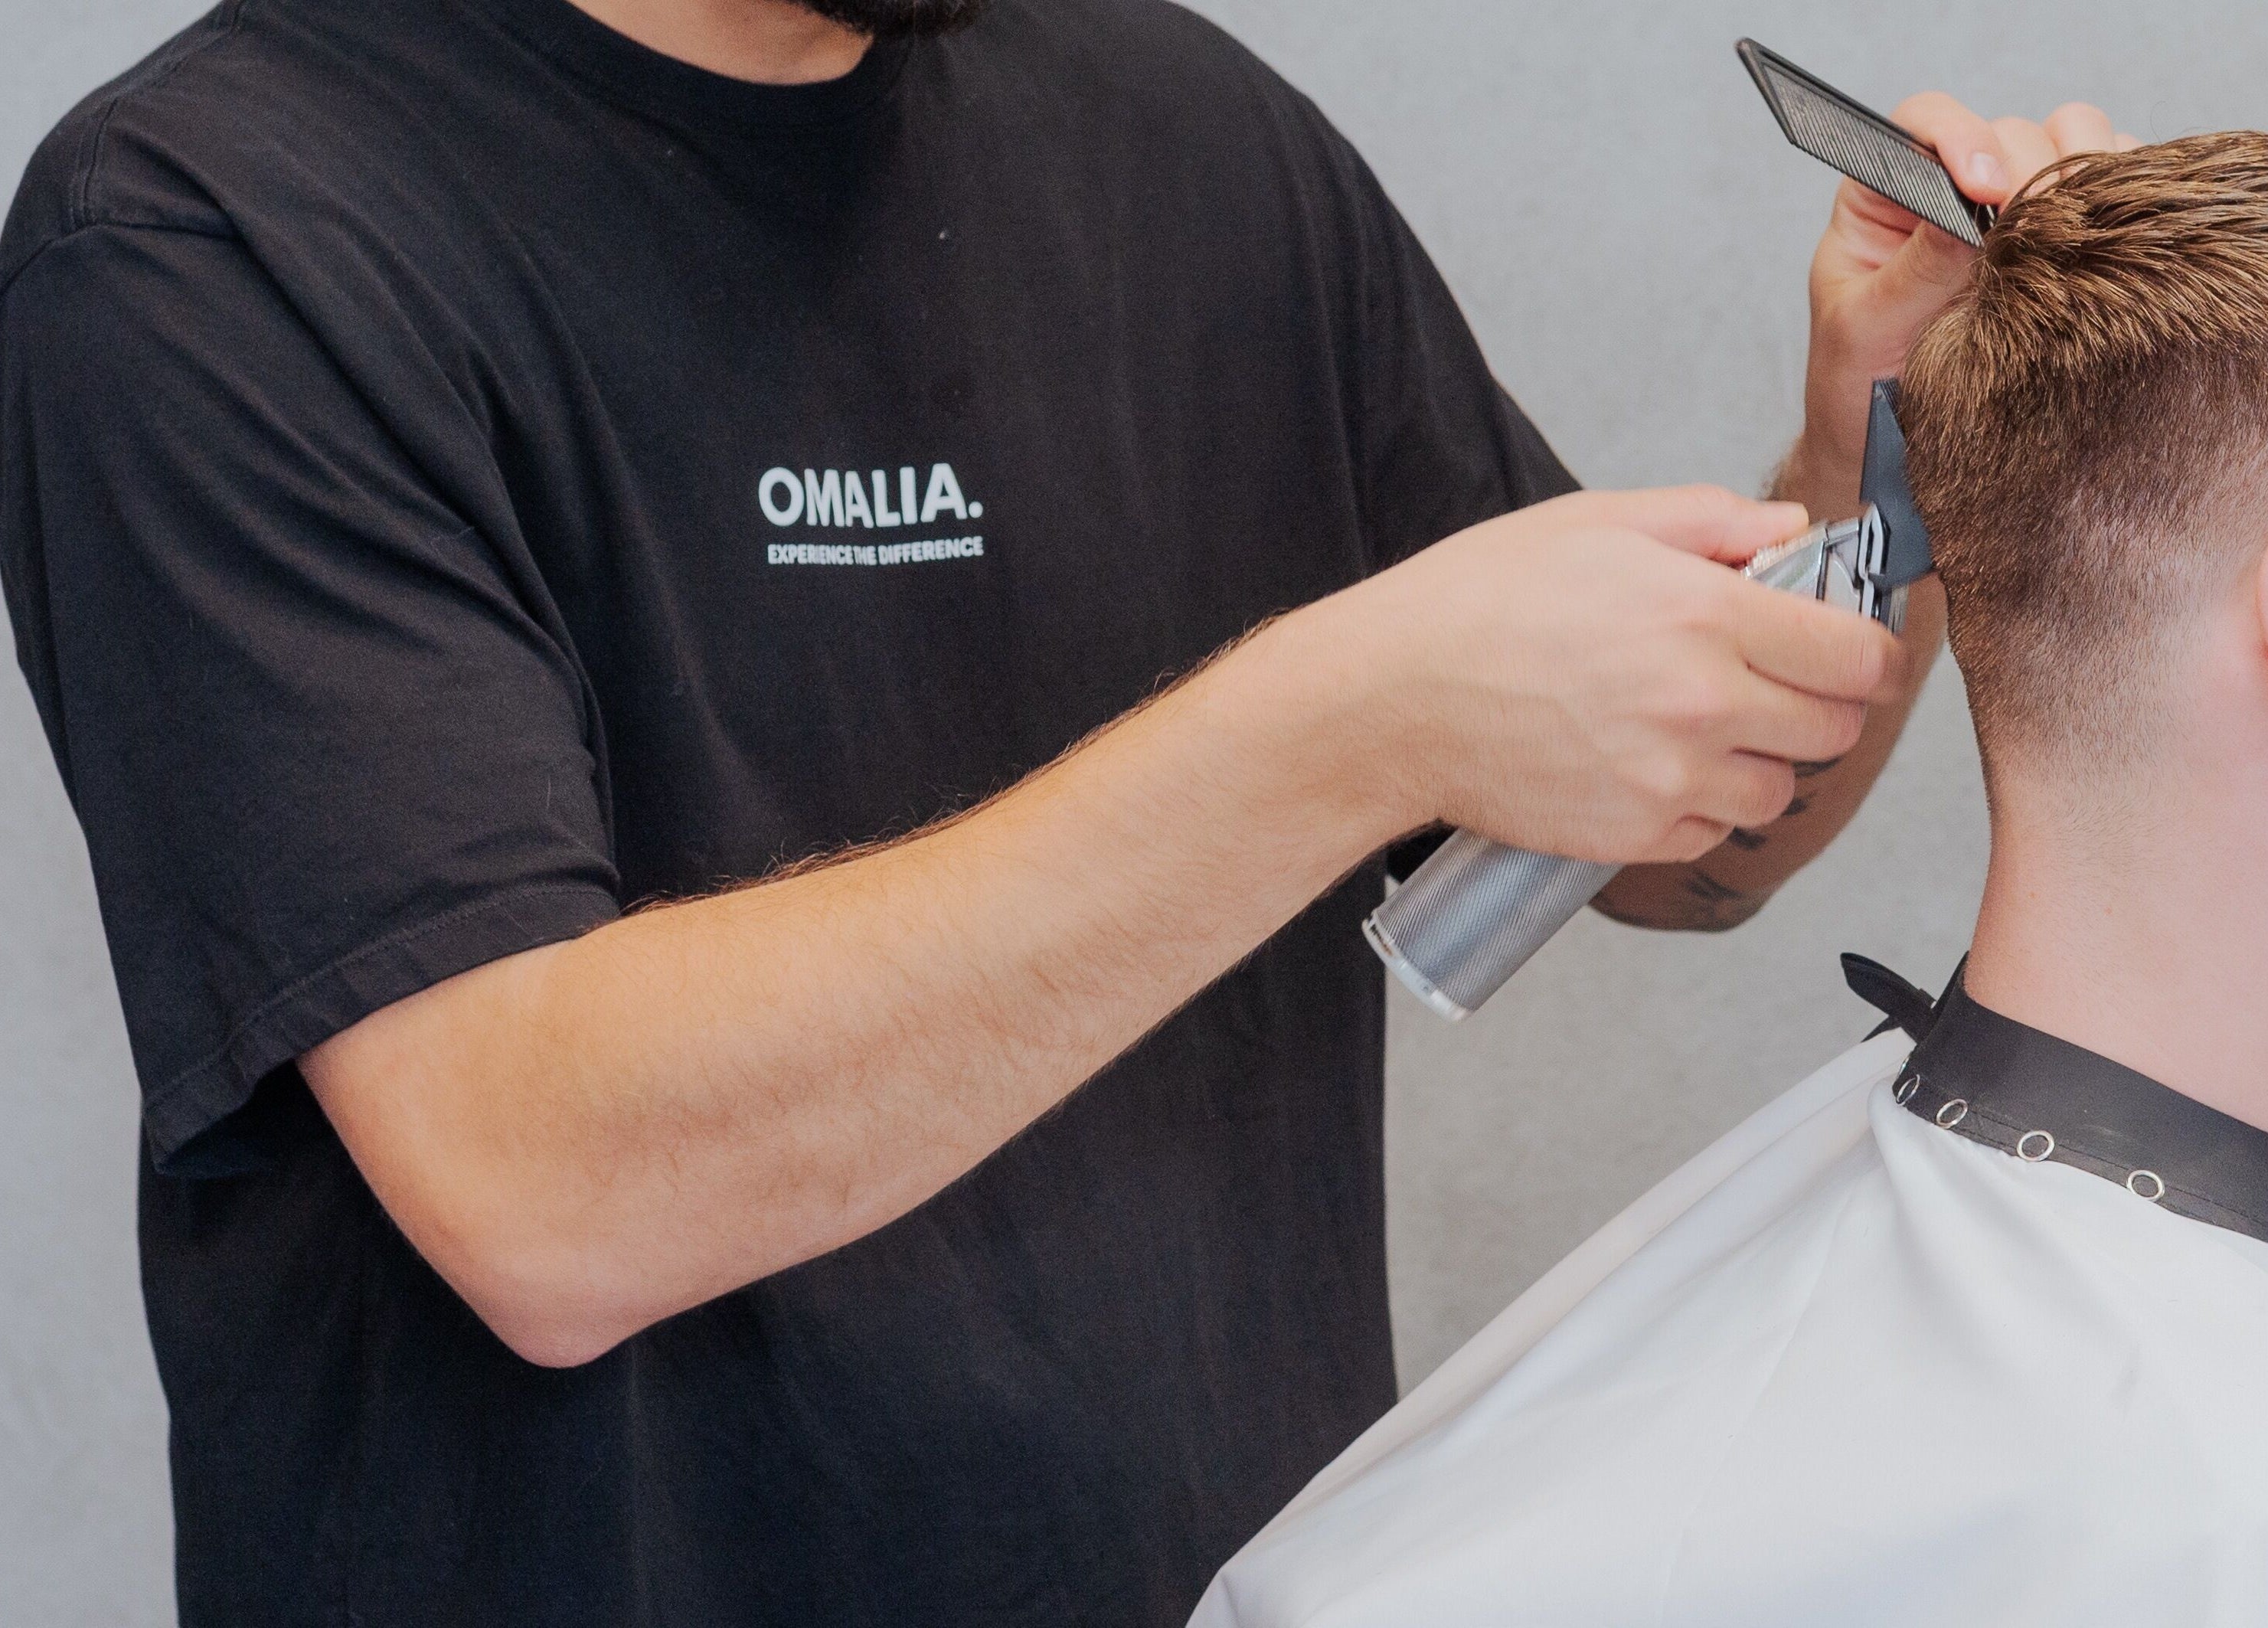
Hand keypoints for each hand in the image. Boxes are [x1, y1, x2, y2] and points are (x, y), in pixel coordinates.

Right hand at [1332, 486, 1901, 864]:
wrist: (1388, 701)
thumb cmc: (1475, 603)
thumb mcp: (1593, 523)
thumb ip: (1708, 520)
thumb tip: (1789, 533)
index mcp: (1703, 612)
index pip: (1855, 654)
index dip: (1863, 650)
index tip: (1846, 647)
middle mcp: (1700, 702)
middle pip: (1834, 728)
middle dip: (1814, 703)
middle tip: (1766, 680)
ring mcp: (1669, 779)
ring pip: (1779, 791)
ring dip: (1757, 762)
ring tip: (1696, 728)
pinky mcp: (1633, 836)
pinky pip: (1713, 834)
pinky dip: (1697, 809)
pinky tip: (1646, 767)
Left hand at [1785, 95, 2138, 514]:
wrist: (1886, 449)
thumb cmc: (1855, 387)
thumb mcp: (1865, 331)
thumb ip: (1913, 271)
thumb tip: (1966, 212)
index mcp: (1883, 195)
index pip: (1923, 126)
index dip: (1960, 138)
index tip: (1983, 188)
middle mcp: (1949, 189)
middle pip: (2009, 131)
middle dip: (2029, 169)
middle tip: (2035, 228)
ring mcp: (2010, 211)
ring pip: (2070, 143)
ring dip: (2082, 176)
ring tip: (2072, 237)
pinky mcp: (2060, 241)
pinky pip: (2109, 188)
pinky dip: (2119, 200)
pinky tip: (2106, 244)